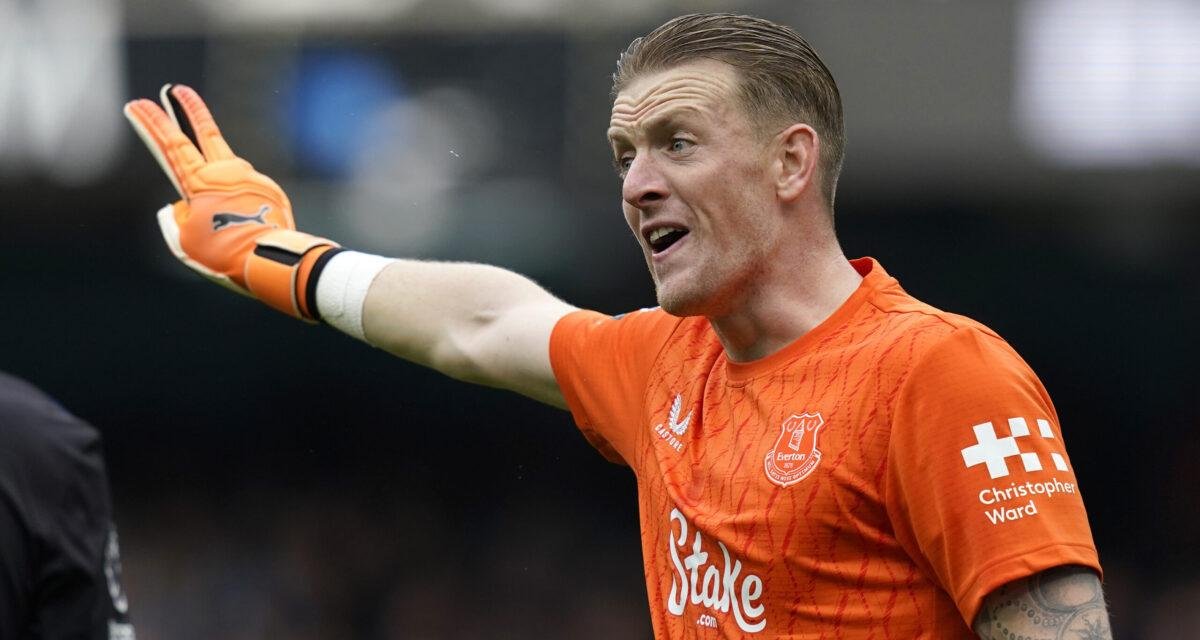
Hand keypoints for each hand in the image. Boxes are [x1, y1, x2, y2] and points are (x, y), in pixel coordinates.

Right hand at [124, 84, 336, 318]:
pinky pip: (249, 196)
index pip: (170, 144)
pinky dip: (243, 208)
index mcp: (198, 183)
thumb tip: (183, 206)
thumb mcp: (184, 243)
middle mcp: (225, 173)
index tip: (138, 104)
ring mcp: (250, 178)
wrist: (271, 260)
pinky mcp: (269, 189)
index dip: (152, 123)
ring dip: (221, 184)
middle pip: (206, 132)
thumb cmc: (223, 256)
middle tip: (177, 89)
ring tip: (222, 214)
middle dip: (189, 109)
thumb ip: (177, 218)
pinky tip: (246, 229)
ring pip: (229, 172)